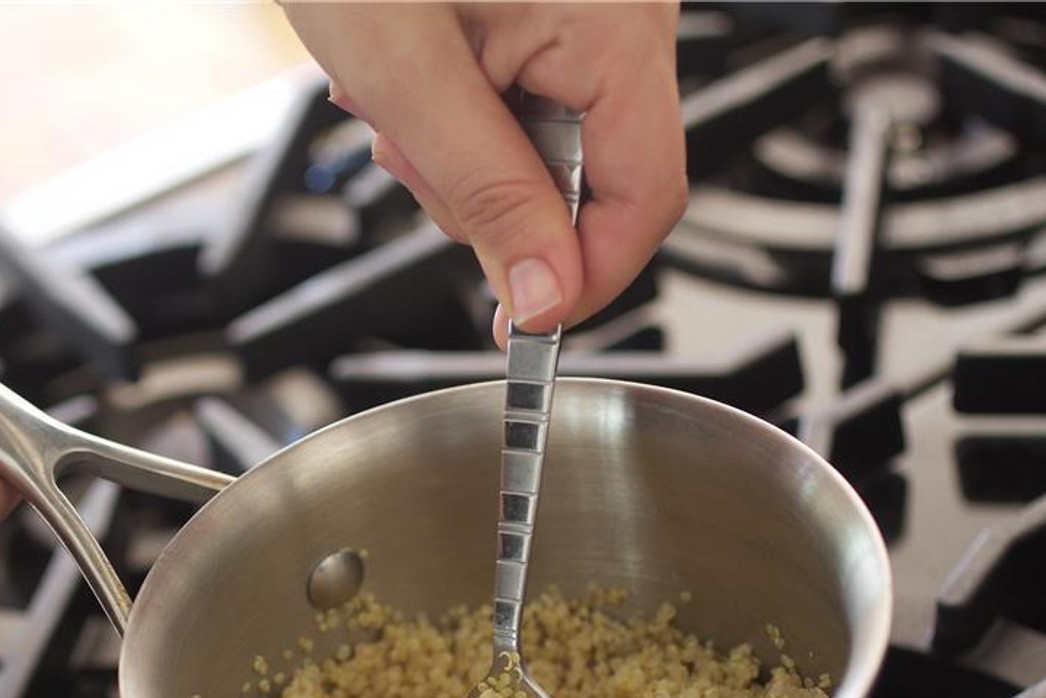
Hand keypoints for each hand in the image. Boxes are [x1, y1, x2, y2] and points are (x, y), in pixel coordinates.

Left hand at [282, 1, 685, 340]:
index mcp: (614, 20)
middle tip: (412, 157)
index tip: (522, 319)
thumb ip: (486, 193)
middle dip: (495, 200)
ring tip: (397, 104)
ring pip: (553, 150)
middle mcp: (623, 14)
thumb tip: (547, 295)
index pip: (648, 195)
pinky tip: (415, 84)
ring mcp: (591, 13)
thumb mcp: (405, 75)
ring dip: (466, 160)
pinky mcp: (551, 13)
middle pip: (595, 179)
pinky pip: (529, 104)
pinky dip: (466, 118)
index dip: (586, 275)